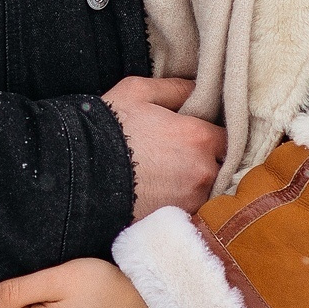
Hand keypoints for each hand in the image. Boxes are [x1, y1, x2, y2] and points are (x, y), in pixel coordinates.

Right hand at [104, 75, 225, 219]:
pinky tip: (165, 195)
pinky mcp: (176, 220)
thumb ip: (175, 88)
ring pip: (208, 191)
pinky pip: (192, 210)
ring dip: (197, 184)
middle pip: (222, 166)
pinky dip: (184, 203)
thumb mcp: (138, 92)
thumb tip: (199, 87)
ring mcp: (192, 199)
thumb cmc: (108, 127)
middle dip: (210, 161)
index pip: (228, 137)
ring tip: (172, 178)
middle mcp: (203, 170)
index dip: (213, 136)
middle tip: (185, 157)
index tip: (199, 136)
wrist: (81, 173)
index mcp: (198, 136)